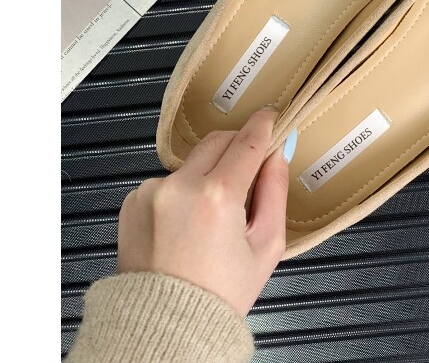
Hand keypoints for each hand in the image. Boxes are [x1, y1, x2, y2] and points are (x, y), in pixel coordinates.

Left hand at [117, 108, 295, 316]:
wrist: (165, 327)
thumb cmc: (218, 294)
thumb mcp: (266, 245)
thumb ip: (276, 191)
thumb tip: (279, 153)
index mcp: (218, 196)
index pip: (248, 140)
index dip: (264, 125)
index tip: (271, 117)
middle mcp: (180, 186)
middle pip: (219, 141)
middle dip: (238, 146)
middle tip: (250, 168)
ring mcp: (151, 192)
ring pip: (193, 162)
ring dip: (208, 173)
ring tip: (213, 215)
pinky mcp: (133, 202)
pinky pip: (168, 181)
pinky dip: (182, 191)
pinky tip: (187, 223)